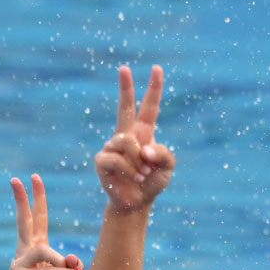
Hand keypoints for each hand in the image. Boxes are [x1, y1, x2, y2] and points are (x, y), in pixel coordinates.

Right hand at [8, 174, 83, 269]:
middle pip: (23, 223)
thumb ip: (72, 266)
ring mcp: (20, 266)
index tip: (33, 179)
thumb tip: (71, 257)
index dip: (36, 200)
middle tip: (16, 178)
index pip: (36, 221)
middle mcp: (25, 255)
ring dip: (60, 261)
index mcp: (37, 251)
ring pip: (41, 250)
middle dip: (22, 200)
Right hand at [94, 65, 174, 212]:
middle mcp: (125, 135)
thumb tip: (143, 148)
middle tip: (123, 67)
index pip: (149, 107)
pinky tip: (134, 178)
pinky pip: (117, 159)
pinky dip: (130, 170)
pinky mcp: (101, 159)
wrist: (136, 202)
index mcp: (143, 133)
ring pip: (127, 142)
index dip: (153, 88)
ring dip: (139, 162)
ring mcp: (111, 145)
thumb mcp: (168, 167)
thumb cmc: (152, 181)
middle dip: (125, 87)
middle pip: (124, 107)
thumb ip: (163, 153)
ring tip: (143, 174)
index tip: (156, 69)